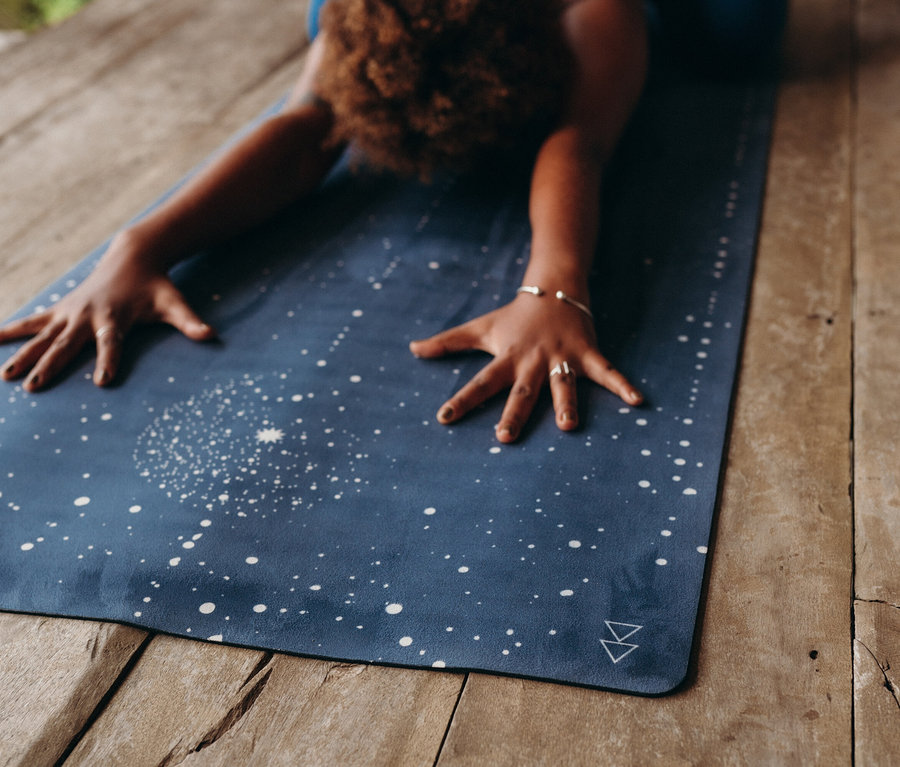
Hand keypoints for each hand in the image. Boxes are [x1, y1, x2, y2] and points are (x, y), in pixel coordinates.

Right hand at [0, 233, 214, 391]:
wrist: (133, 255)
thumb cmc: (156, 285)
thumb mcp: (174, 303)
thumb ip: (190, 322)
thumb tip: (211, 335)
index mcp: (115, 317)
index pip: (112, 343)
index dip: (109, 361)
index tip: (103, 382)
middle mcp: (88, 316)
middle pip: (68, 345)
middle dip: (51, 366)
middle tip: (34, 388)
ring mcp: (70, 312)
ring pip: (43, 337)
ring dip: (23, 355)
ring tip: (5, 376)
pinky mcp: (60, 309)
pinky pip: (32, 322)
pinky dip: (11, 330)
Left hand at [409, 292, 642, 442]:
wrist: (554, 287)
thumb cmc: (515, 316)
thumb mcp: (480, 328)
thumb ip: (448, 342)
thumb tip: (412, 348)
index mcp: (507, 358)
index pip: (480, 382)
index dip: (462, 399)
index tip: (444, 418)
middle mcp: (532, 361)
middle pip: (521, 391)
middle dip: (513, 414)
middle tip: (504, 438)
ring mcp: (562, 357)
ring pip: (562, 384)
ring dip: (565, 403)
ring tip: (568, 427)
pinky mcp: (587, 353)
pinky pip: (606, 371)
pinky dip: (622, 385)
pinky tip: (638, 402)